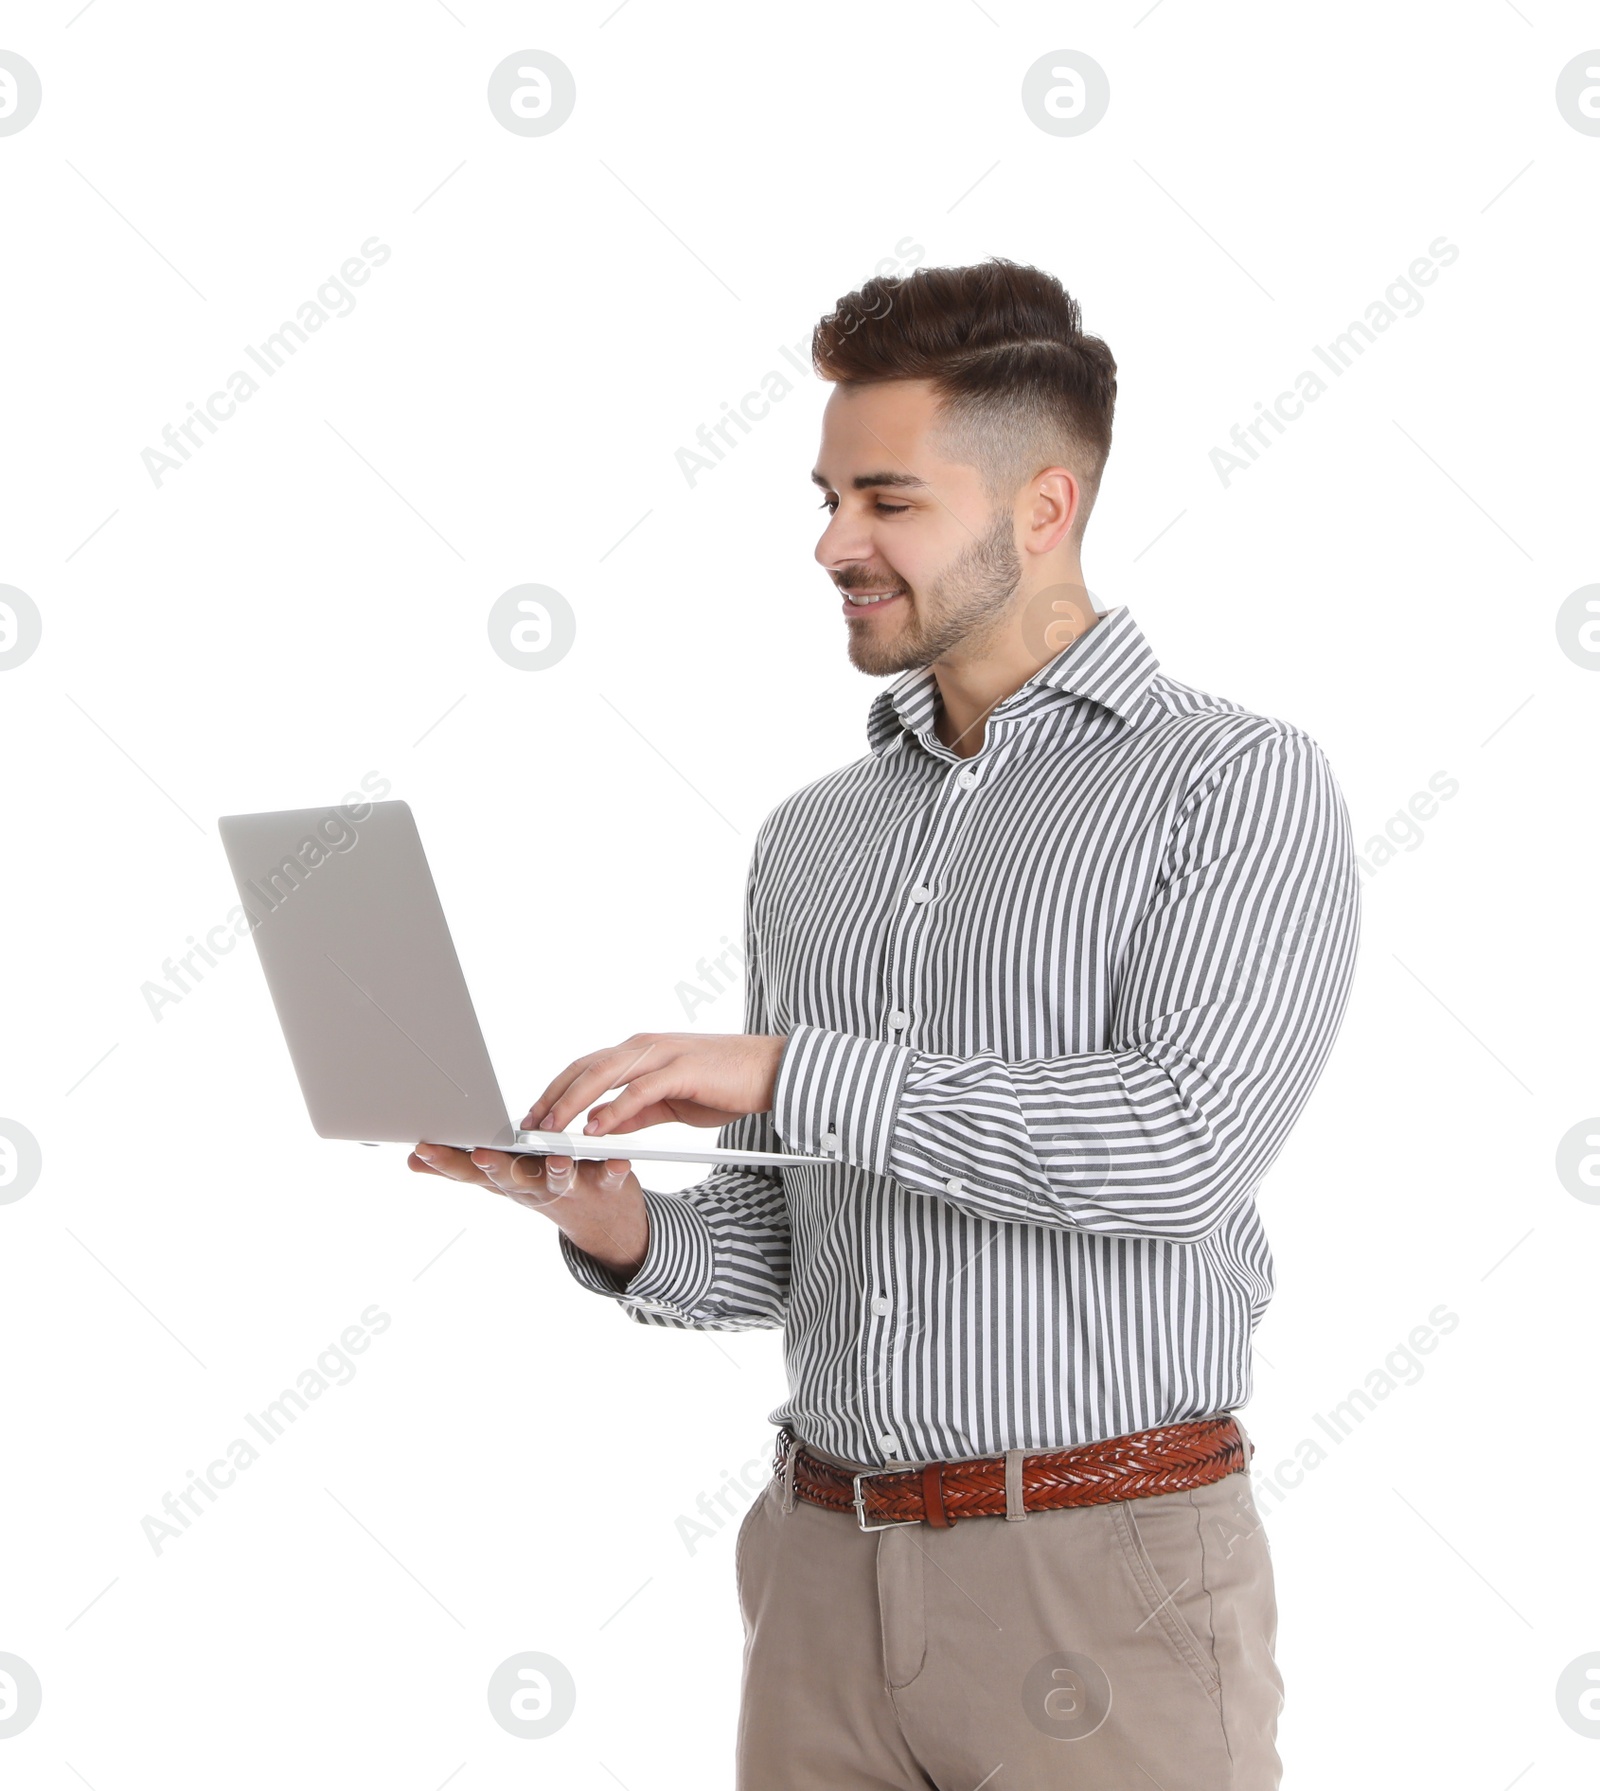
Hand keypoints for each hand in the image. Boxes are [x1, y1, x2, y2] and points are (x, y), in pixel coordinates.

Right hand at [408, 1142, 648, 1278]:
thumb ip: (459, 1169)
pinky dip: (614, 1170)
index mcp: (508, 1180)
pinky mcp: (606, 1185)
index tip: (422, 1147)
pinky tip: (618, 1161)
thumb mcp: (500, 1181)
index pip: (470, 1172)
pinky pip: (610, 1177)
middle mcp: (534, 1188)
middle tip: (480, 1155)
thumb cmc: (544, 1186)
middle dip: (494, 1168)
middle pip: (510, 1179)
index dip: (445, 1162)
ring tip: (557, 1158)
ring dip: (557, 1171)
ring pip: (559, 1181)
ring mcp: (570, 1189)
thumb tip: (411, 1160)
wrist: (604, 1225)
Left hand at [524, 1032, 787, 1138]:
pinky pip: (639, 1091)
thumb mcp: (670, 1104)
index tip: (535, 1115)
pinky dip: (613, 1110)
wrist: (772, 1072)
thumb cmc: (724, 1085)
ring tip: (551, 1128)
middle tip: (530, 1125)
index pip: (586, 1067)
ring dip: (573, 1102)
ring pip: (604, 1074)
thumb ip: (636, 1112)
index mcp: (640, 1052)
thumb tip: (602, 1127)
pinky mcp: (682, 1070)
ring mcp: (662, 1055)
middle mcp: (645, 1047)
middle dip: (554, 1097)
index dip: (557, 1090)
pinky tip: (595, 1129)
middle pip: (585, 1067)